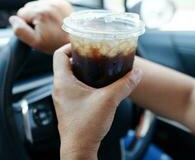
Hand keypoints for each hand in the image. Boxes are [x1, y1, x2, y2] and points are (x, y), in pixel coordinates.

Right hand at [9, 0, 72, 53]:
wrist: (74, 41)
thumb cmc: (55, 44)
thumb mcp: (35, 42)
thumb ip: (20, 30)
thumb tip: (13, 19)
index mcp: (40, 12)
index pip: (20, 14)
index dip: (26, 25)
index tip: (37, 32)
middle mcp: (49, 3)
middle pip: (28, 8)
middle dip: (32, 18)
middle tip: (43, 29)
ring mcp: (56, 1)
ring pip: (37, 5)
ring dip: (39, 14)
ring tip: (49, 25)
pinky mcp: (61, 2)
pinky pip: (46, 3)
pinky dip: (47, 11)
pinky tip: (53, 20)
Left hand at [52, 45, 141, 159]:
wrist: (79, 149)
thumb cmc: (86, 127)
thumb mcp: (109, 100)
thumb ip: (124, 84)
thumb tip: (136, 73)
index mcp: (63, 82)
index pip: (59, 54)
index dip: (70, 46)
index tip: (84, 44)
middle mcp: (60, 88)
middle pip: (66, 64)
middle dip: (81, 57)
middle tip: (95, 54)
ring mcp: (64, 98)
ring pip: (70, 76)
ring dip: (83, 70)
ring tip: (99, 68)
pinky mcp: (69, 106)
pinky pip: (74, 87)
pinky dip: (84, 81)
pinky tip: (99, 85)